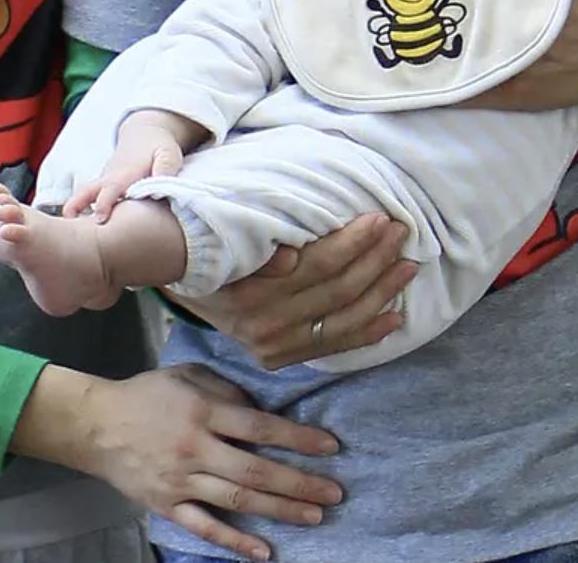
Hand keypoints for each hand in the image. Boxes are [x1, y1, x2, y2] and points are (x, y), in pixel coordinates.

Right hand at [12, 364, 342, 561]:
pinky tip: (265, 553)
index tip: (331, 446)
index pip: (260, 427)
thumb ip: (225, 389)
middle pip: (256, 471)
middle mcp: (196, 448)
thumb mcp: (187, 375)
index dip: (297, 437)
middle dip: (300, 483)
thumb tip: (261, 411)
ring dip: (280, 510)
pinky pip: (206, 528)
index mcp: (202, 411)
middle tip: (335, 492)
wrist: (97, 425)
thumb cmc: (147, 394)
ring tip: (315, 516)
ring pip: (238, 501)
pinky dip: (236, 543)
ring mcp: (182, 482)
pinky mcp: (168, 506)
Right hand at [64, 110, 195, 221]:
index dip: (104, 204)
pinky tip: (81, 234)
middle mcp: (108, 179)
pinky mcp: (102, 188)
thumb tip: (161, 188)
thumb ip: (166, 168)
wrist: (145, 135)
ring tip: (68, 237)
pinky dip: (81, 213)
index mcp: (124, 174)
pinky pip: (88, 200)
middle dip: (75, 207)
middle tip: (67, 227)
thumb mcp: (168, 154)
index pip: (110, 189)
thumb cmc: (158, 148)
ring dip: (73, 211)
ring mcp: (103, 183)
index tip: (99, 220)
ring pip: (82, 196)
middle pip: (85, 192)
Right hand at [168, 214, 415, 369]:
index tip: (378, 218)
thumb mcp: (218, 244)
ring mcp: (274, 347)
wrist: (170, 288)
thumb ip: (256, 249)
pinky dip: (368, 334)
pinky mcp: (279, 360)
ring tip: (407, 265)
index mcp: (251, 292)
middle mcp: (264, 326)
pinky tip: (394, 317)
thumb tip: (292, 253)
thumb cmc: (199, 253)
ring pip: (342, 320)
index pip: (318, 265)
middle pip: (336, 291)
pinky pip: (333, 347)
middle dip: (375, 260)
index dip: (353, 242)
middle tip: (401, 231)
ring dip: (381, 292)